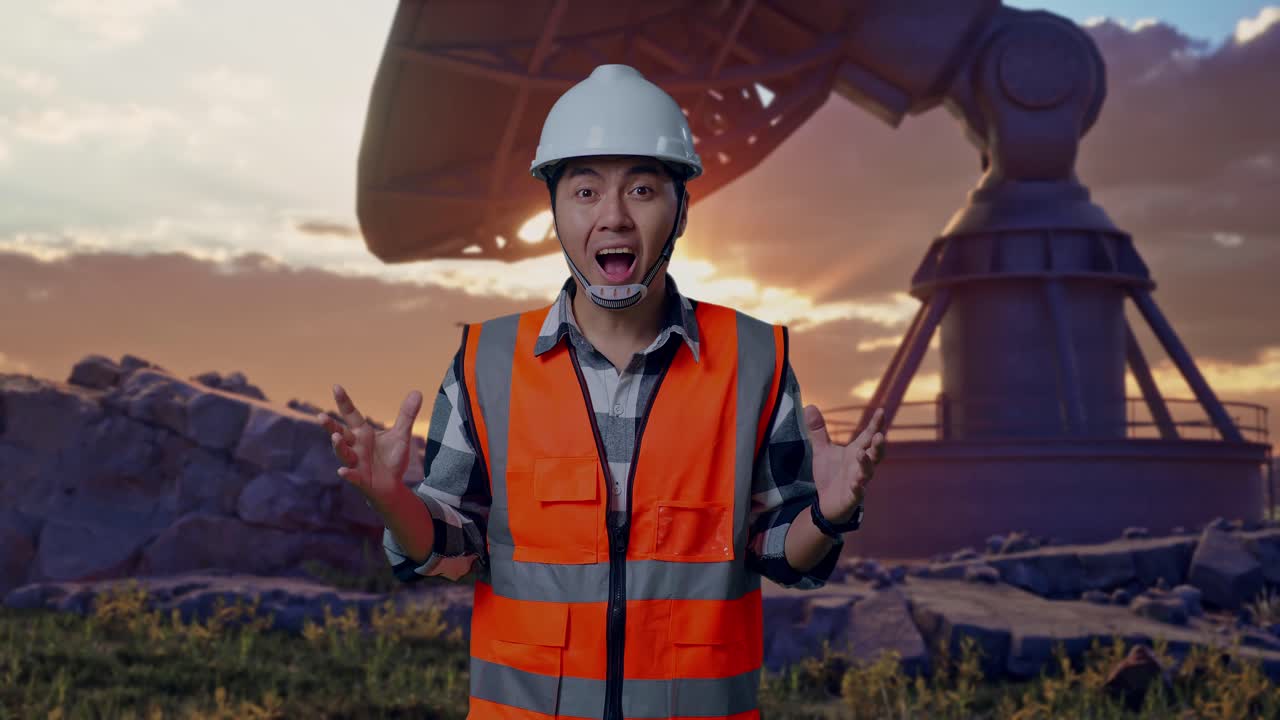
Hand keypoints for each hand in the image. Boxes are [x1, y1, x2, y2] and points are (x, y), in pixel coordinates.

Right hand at [318, 384, 422, 507]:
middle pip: (340, 433)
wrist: (392, 486)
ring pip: (343, 453)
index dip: (344, 402)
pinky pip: (352, 476)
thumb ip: (406, 415)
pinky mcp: (360, 479)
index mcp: (362, 433)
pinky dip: (347, 474)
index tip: (336, 386)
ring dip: (338, 446)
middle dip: (330, 426)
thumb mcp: (401, 435)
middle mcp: (355, 446)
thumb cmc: (391, 459)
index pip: (351, 415)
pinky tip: (343, 471)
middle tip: (321, 416)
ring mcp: (355, 463)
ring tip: (336, 437)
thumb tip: (417, 391)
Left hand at [806, 405, 885, 523]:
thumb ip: (818, 430)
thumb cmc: (830, 474)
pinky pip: (857, 492)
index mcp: (857, 451)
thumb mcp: (822, 450)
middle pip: (875, 454)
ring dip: (866, 463)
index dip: (876, 424)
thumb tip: (809, 405)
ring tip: (861, 453)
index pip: (868, 436)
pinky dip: (858, 487)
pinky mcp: (852, 496)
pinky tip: (856, 483)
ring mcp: (859, 481)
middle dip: (878, 445)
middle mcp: (861, 465)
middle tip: (880, 434)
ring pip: (867, 472)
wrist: (827, 503)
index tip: (881, 411)